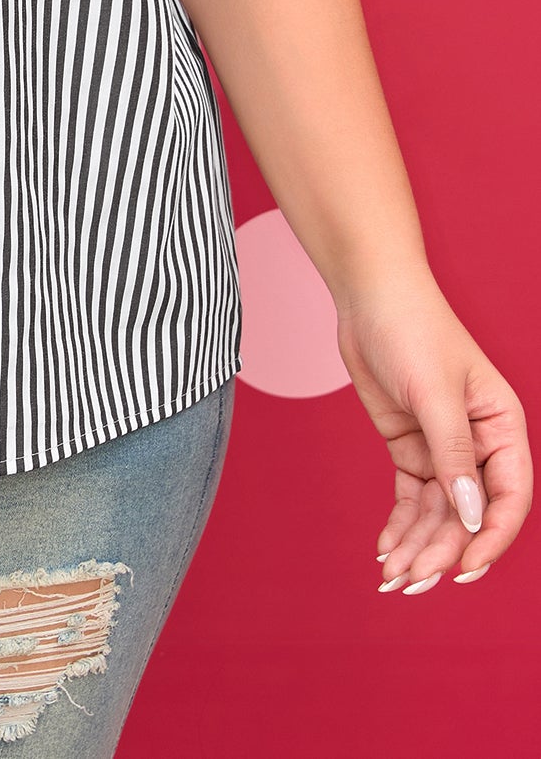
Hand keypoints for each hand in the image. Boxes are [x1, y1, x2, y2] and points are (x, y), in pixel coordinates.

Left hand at [336, 270, 530, 592]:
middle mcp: (478, 444)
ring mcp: (442, 447)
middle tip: (411, 582)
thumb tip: (471, 517)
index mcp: (503, 428)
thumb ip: (453, 455)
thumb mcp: (435, 393)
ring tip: (393, 578)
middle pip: (468, 513)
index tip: (463, 569)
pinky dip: (400, 525)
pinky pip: (412, 497)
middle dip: (441, 549)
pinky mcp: (410, 446)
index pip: (508, 498)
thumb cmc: (413, 330)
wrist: (369, 296)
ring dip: (417, 546)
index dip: (490, 537)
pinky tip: (386, 550)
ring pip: (438, 512)